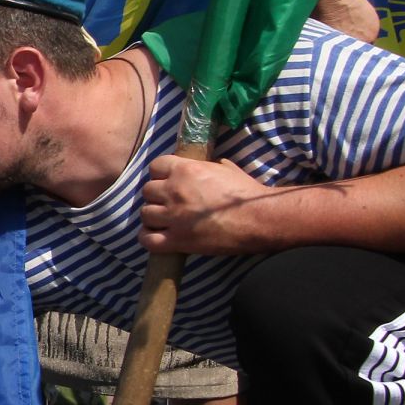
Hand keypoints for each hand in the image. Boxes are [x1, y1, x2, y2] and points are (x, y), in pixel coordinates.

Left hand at [138, 156, 271, 254]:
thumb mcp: (228, 169)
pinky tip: (158, 237)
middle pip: (147, 191)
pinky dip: (148, 238)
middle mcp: (174, 191)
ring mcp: (173, 216)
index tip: (168, 182)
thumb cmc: (247, 192)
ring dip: (153, 217)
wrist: (259, 219)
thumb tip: (213, 165)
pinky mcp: (177, 239)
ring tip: (165, 221)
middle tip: (169, 203)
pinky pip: (147, 240)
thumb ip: (212, 166)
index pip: (155, 166)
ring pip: (145, 214)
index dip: (160, 175)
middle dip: (156, 197)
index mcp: (186, 169)